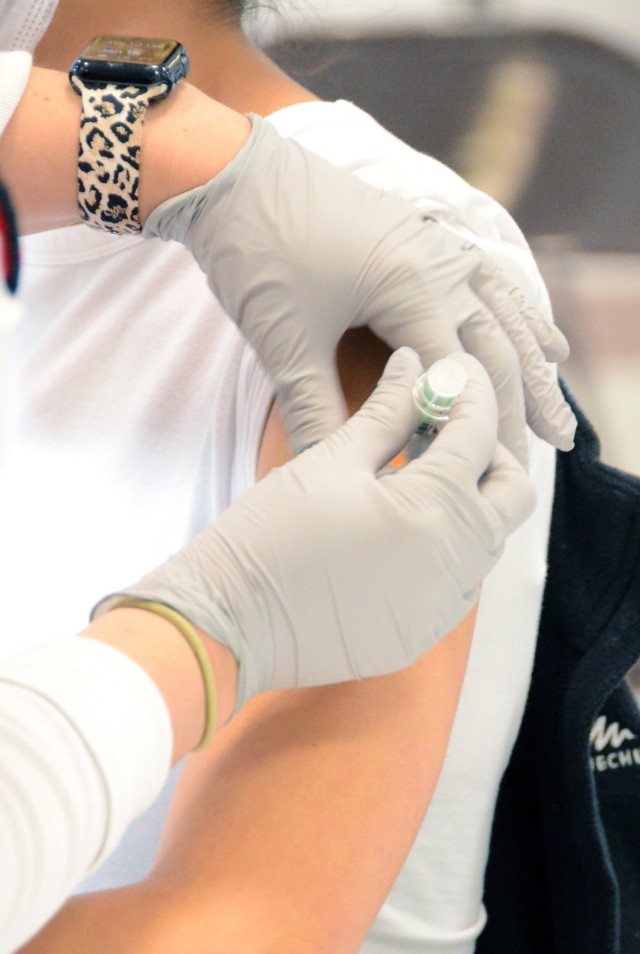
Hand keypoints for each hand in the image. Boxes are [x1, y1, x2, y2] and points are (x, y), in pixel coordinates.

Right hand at [95, 349, 534, 706]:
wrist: (227, 624)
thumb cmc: (269, 534)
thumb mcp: (331, 461)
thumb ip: (386, 412)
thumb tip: (413, 366)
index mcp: (432, 509)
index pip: (479, 434)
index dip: (472, 393)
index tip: (456, 373)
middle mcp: (454, 563)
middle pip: (513, 494)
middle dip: (491, 452)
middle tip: (448, 430)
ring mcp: (442, 607)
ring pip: (489, 539)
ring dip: (471, 499)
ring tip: (421, 474)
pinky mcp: (421, 634)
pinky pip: (460, 581)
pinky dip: (449, 545)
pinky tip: (404, 527)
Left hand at [143, 116, 575, 463]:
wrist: (228, 172)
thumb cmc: (256, 251)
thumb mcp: (285, 341)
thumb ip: (314, 411)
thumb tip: (327, 473)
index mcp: (413, 287)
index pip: (460, 376)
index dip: (471, 430)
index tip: (479, 474)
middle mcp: (439, 262)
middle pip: (495, 346)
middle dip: (518, 404)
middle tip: (537, 455)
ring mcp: (434, 242)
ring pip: (499, 312)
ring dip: (527, 362)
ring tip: (554, 405)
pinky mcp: (419, 234)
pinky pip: (484, 280)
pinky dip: (511, 313)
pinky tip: (533, 330)